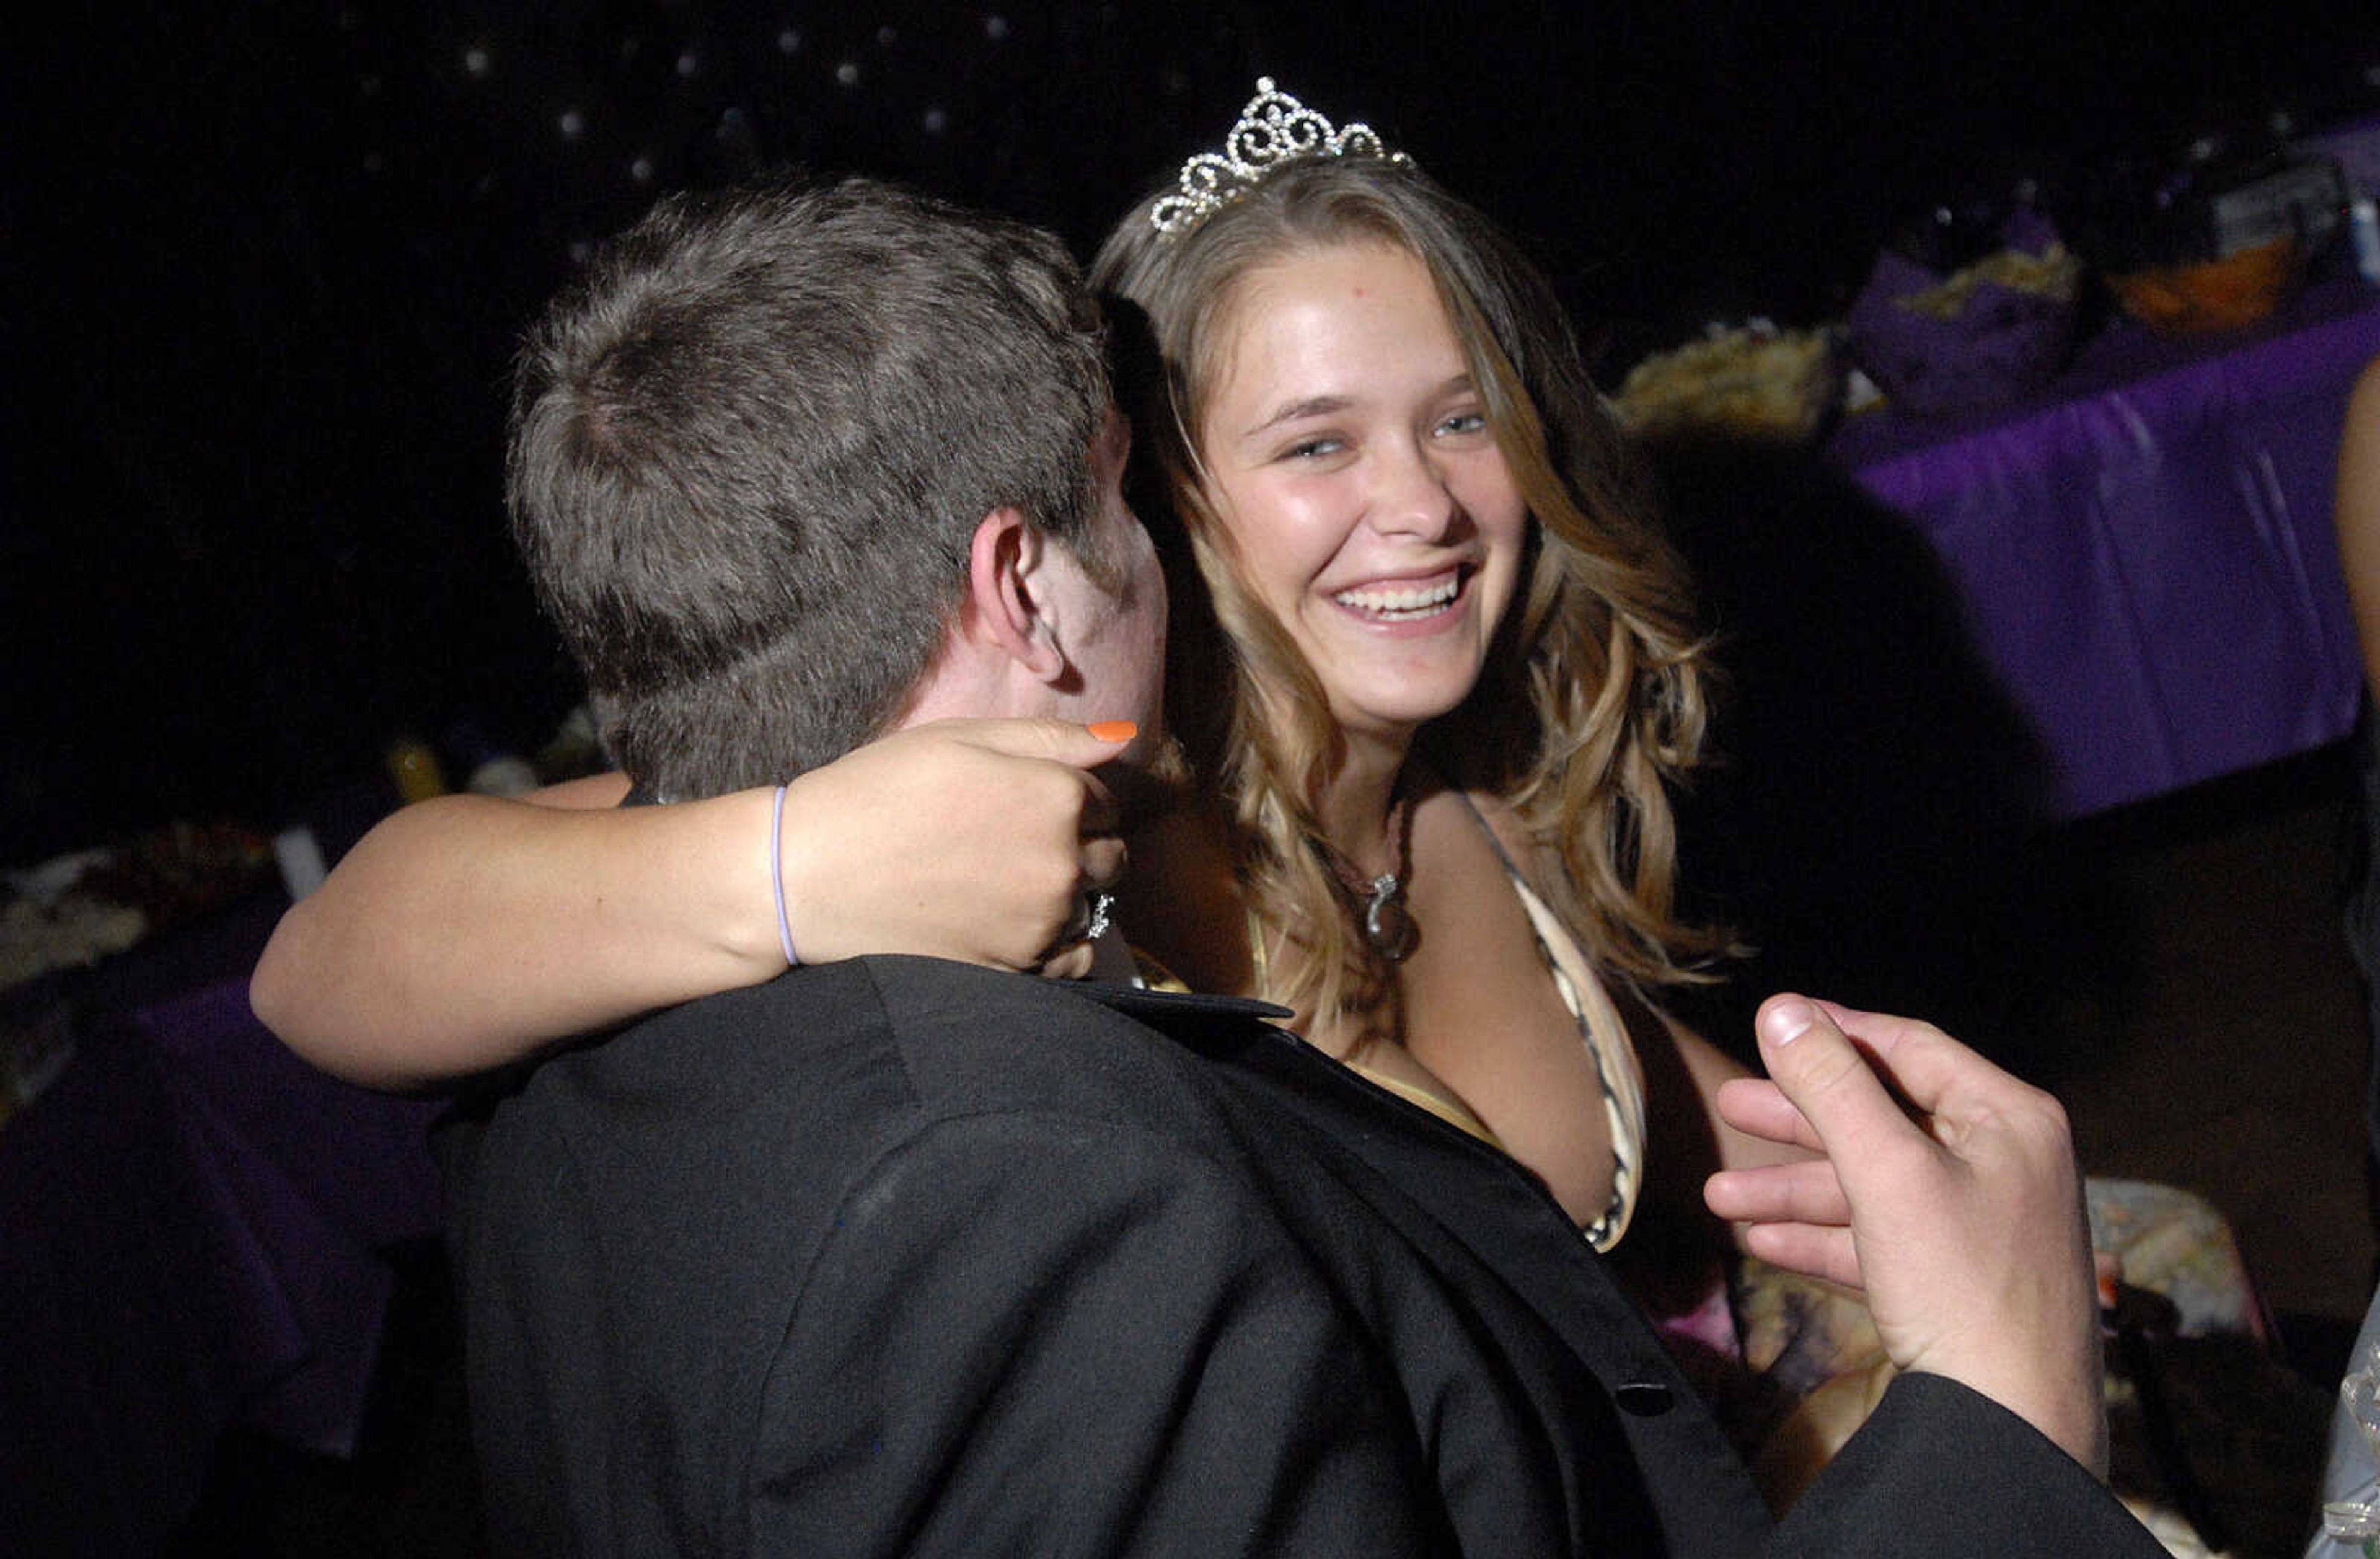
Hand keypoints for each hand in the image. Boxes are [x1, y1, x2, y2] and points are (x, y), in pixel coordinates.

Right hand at [774, 718, 1134, 977]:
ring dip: (1067, 897)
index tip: (1021, 802)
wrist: (805, 873)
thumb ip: (1050, 738)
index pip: (1104, 800)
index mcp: (1056, 796)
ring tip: (1004, 885)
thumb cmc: (876, 791)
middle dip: (1079, 847)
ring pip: (1091, 908)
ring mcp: (1040, 924)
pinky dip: (1060, 947)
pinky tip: (1017, 929)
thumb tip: (1126, 736)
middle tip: (1015, 845)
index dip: (1068, 798)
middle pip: (1109, 857)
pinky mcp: (1015, 971)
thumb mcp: (961, 737)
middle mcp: (1062, 863)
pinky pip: (1074, 962)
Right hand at [1702, 995, 2106, 1475]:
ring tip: (1718, 1197)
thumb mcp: (1886, 1171)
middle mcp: (2007, 1164)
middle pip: (1886, 1119)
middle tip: (1728, 1107)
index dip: (1834, 1033)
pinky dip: (1829, 1239)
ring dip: (1797, 1190)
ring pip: (1877, 1187)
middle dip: (1800, 1120)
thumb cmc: (1962, 1286)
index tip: (1769, 1026)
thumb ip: (1832, 1086)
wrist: (2015, 1429)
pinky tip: (1764, 1245)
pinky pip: (1888, 1243)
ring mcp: (1988, 1230)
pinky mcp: (1965, 1288)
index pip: (1910, 1048)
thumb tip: (1782, 1009)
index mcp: (2009, 1119)